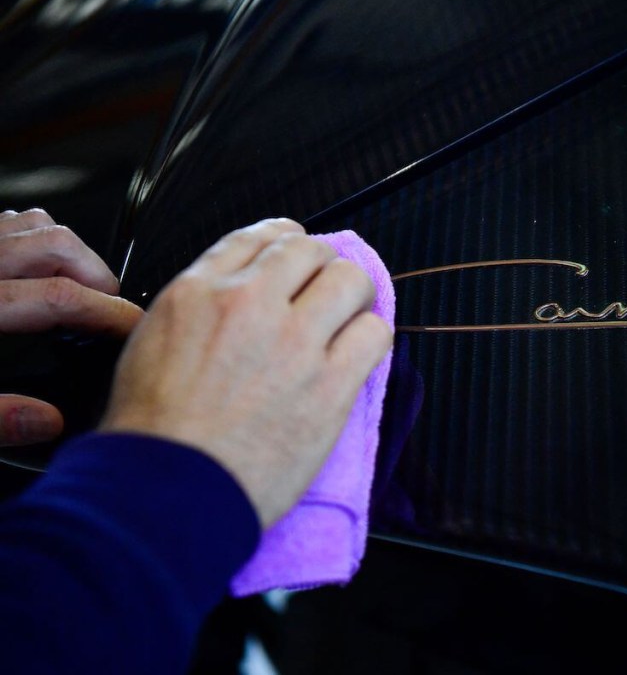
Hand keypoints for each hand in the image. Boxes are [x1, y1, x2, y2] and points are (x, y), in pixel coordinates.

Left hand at [0, 209, 143, 447]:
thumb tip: (46, 421)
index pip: (61, 298)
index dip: (109, 314)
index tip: (137, 328)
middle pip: (56, 247)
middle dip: (96, 275)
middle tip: (111, 307)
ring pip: (34, 224)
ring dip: (68, 250)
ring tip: (82, 282)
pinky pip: (7, 221)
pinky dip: (33, 236)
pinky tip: (36, 265)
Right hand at [100, 218, 392, 526]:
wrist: (168, 489)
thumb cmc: (152, 432)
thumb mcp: (149, 343)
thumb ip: (197, 309)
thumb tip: (232, 296)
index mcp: (199, 291)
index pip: (260, 238)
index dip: (286, 243)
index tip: (296, 257)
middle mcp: (250, 304)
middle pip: (312, 251)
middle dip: (322, 268)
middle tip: (324, 295)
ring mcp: (295, 342)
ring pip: (352, 281)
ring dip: (354, 298)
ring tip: (346, 322)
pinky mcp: (330, 384)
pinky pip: (375, 334)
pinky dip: (371, 338)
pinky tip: (358, 355)